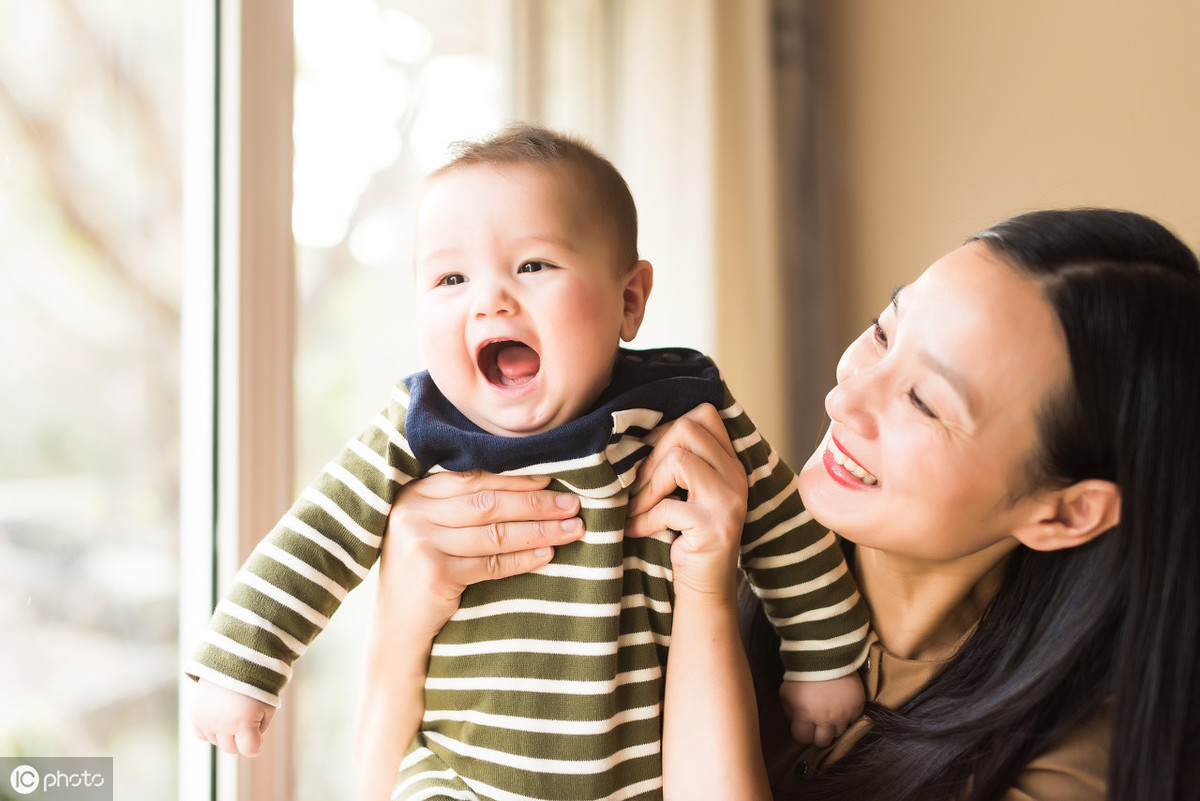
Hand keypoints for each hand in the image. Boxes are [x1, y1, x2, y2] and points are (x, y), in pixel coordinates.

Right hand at [190, 678, 275, 756]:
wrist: (237, 658)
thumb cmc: (258, 684)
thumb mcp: (267, 707)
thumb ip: (259, 730)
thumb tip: (247, 746)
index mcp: (244, 722)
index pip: (249, 750)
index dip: (256, 745)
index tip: (258, 736)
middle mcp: (222, 723)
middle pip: (231, 748)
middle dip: (240, 739)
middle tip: (245, 720)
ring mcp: (206, 718)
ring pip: (215, 741)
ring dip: (224, 733)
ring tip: (232, 712)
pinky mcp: (195, 711)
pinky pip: (201, 733)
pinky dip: (209, 729)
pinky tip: (219, 714)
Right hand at [377, 470, 583, 637]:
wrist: (396, 629)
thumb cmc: (423, 574)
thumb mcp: (433, 531)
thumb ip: (462, 508)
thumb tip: (532, 487)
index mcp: (413, 494)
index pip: (474, 479)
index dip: (516, 480)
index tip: (552, 481)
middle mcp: (412, 514)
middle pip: (488, 503)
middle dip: (536, 503)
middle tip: (572, 505)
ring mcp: (421, 544)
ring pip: (494, 533)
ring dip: (540, 530)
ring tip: (572, 529)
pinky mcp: (434, 574)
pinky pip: (492, 564)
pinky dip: (524, 559)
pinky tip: (548, 554)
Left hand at [626, 403, 747, 598]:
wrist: (705, 588)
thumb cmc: (687, 536)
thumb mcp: (688, 492)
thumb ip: (679, 461)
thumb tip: (636, 432)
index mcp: (730, 462)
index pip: (704, 414)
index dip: (667, 428)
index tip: (651, 458)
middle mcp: (736, 476)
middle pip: (686, 430)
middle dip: (652, 457)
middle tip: (639, 487)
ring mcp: (728, 501)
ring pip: (677, 460)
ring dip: (647, 486)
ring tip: (637, 508)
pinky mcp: (714, 526)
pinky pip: (667, 506)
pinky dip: (643, 520)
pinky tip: (636, 530)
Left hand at [778, 674, 865, 747]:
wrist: (825, 654)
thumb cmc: (803, 674)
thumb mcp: (786, 693)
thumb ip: (790, 712)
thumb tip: (797, 724)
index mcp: (805, 715)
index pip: (803, 739)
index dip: (801, 734)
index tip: (802, 727)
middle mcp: (826, 718)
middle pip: (823, 742)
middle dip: (818, 735)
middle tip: (817, 724)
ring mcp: (844, 713)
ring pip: (840, 732)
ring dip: (833, 725)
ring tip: (829, 712)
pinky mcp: (857, 705)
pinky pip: (853, 719)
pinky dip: (847, 715)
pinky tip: (840, 705)